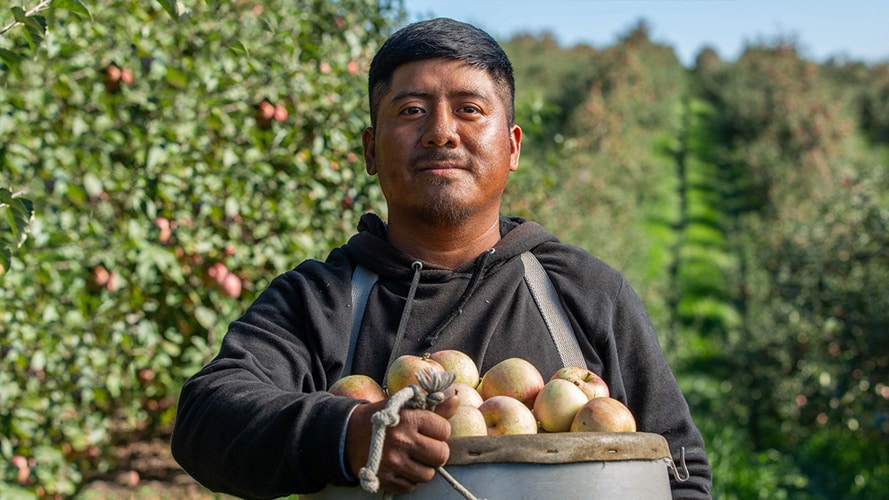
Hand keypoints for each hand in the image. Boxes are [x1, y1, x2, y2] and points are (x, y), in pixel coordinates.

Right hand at [345, 395, 459, 493]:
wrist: (346, 433)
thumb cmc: (382, 417)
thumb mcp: (404, 405)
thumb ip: (433, 405)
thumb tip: (455, 400)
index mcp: (408, 418)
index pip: (444, 430)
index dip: (439, 430)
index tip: (429, 429)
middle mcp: (401, 440)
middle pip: (441, 455)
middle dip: (436, 452)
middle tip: (426, 447)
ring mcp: (392, 462)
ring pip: (428, 474)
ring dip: (423, 467)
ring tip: (412, 457)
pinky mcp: (384, 479)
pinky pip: (411, 486)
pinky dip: (409, 479)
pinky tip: (400, 466)